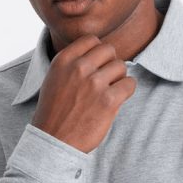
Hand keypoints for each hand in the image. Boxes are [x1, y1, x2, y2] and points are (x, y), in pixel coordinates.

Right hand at [30, 33, 136, 153]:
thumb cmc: (54, 113)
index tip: (96, 67)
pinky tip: (116, 100)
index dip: (98, 53)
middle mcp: (79, 68)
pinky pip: (130, 84)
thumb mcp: (54, 79)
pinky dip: (127, 91)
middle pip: (109, 50)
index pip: (91, 40)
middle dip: (110, 64)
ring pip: (121, 66)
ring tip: (108, 93)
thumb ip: (71, 63)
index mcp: (63, 60)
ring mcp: (94, 83)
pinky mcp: (108, 101)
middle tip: (105, 81)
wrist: (53, 142)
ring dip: (119, 78)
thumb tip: (95, 52)